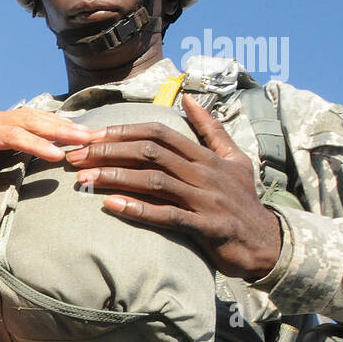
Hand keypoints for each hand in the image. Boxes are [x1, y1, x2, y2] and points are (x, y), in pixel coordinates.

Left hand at [0, 109, 95, 213]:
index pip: (12, 135)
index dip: (35, 144)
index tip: (59, 155)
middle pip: (30, 120)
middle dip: (59, 129)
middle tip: (89, 138)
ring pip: (34, 117)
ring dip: (60, 124)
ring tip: (88, 133)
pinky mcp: (1, 122)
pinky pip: (30, 119)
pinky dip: (52, 122)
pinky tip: (69, 128)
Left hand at [65, 95, 283, 279]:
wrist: (267, 242)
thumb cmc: (242, 200)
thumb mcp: (234, 159)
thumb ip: (211, 130)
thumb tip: (190, 98)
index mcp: (206, 156)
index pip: (160, 133)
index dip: (124, 131)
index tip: (91, 135)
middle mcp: (204, 173)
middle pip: (150, 153)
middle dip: (109, 152)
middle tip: (76, 157)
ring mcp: (205, 199)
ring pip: (154, 181)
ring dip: (115, 178)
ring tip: (83, 180)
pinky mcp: (206, 226)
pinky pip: (167, 215)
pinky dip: (138, 209)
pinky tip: (110, 206)